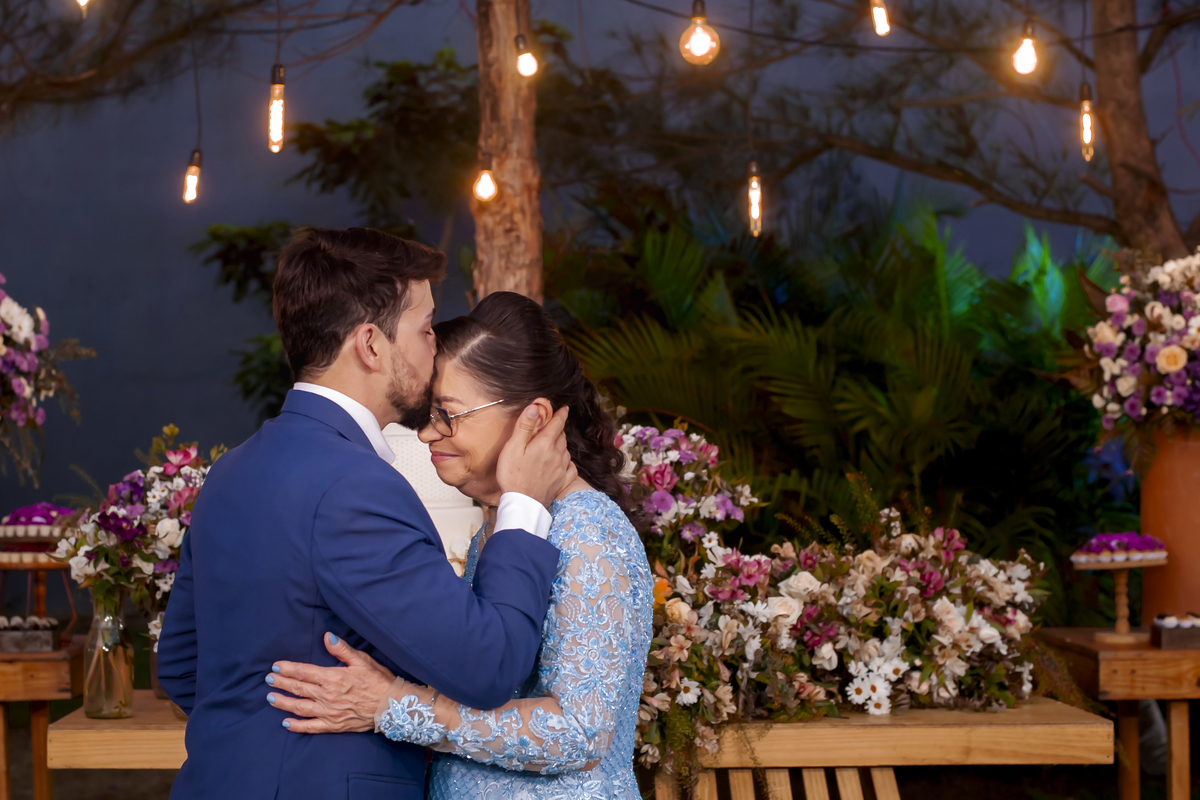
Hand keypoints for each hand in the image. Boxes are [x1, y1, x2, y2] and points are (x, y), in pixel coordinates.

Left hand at [267, 633, 395, 733]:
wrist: (392, 706)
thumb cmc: (378, 680)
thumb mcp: (362, 660)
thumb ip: (342, 649)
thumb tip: (327, 637)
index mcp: (333, 677)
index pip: (304, 672)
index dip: (288, 669)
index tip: (276, 666)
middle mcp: (327, 696)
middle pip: (299, 689)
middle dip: (281, 684)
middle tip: (267, 680)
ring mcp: (329, 712)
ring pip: (300, 708)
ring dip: (284, 703)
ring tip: (270, 699)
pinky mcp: (333, 725)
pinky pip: (311, 727)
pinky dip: (297, 726)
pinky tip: (286, 723)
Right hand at [496, 404, 576, 507]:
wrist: (522, 503)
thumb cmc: (513, 475)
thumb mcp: (513, 448)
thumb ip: (524, 427)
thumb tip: (534, 408)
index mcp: (545, 444)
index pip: (557, 424)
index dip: (560, 414)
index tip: (564, 409)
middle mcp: (557, 454)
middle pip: (562, 436)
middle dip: (558, 428)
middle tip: (552, 426)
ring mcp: (561, 468)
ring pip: (566, 450)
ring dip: (561, 444)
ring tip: (553, 443)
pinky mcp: (561, 481)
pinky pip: (570, 466)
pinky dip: (567, 460)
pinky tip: (562, 461)